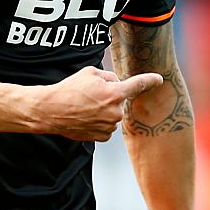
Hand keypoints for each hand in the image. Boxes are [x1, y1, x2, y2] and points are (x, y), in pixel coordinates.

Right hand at [28, 66, 162, 139]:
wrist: (51, 111)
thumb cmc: (69, 89)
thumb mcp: (90, 73)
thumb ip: (109, 77)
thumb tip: (117, 83)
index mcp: (114, 93)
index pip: (138, 85)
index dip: (150, 80)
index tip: (159, 79)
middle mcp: (115, 111)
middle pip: (120, 100)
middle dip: (110, 96)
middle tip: (90, 95)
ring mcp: (109, 126)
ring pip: (113, 114)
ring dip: (104, 110)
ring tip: (84, 107)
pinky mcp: (103, 137)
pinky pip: (107, 126)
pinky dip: (99, 122)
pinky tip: (85, 118)